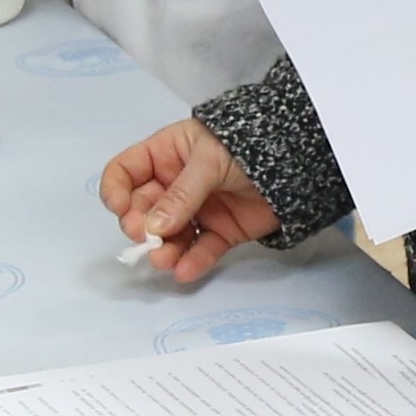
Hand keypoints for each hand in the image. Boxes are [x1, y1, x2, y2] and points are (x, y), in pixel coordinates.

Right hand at [103, 119, 280, 283]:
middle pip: (143, 209)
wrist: (298, 158)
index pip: (126, 171)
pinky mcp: (222, 231)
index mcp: (166, 154)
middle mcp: (176, 183)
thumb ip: (182, 194)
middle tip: (145, 238)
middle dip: (140, 226)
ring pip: (170, 235)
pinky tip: (185, 271)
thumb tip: (153, 226)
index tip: (119, 209)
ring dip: (164, 250)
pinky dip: (192, 261)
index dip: (116, 190)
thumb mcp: (209, 160)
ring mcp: (199, 209)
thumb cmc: (246, 144)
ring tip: (165, 260)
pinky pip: (201, 249)